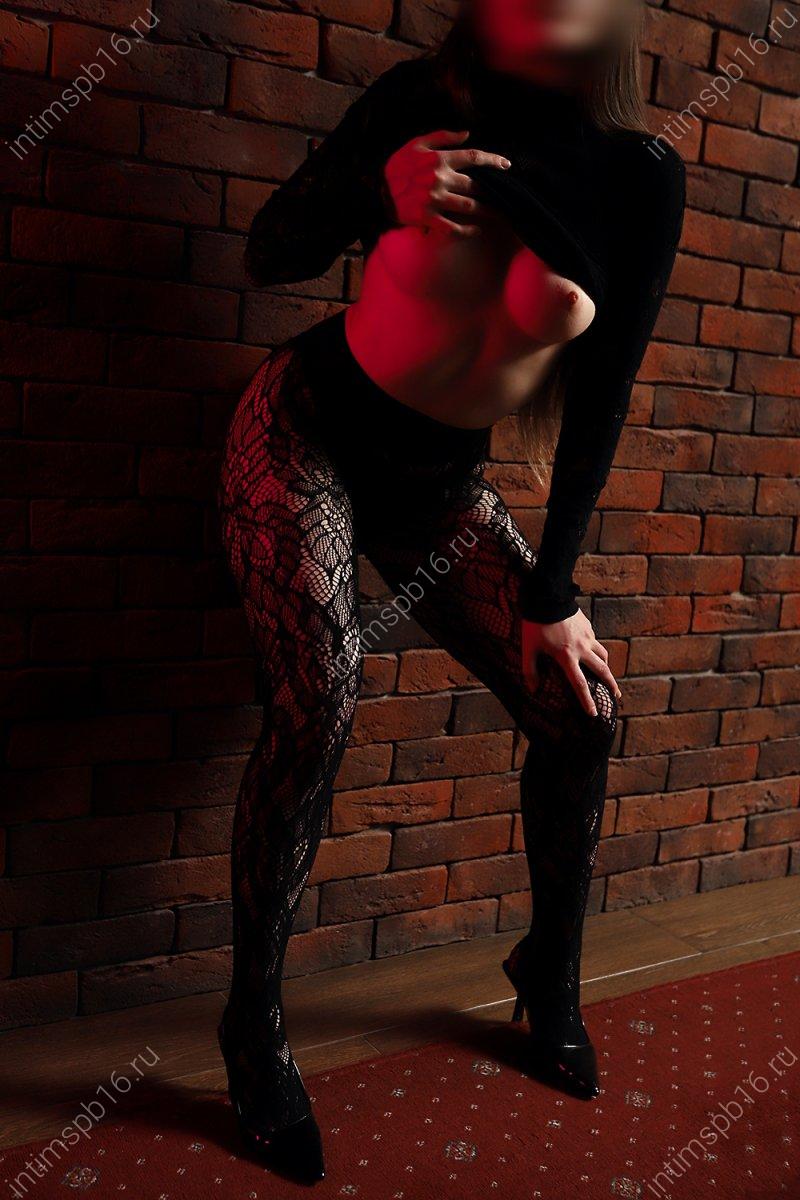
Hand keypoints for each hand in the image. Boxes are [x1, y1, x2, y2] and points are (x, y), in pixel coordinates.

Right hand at [383, 128, 510, 236]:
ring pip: (468, 206)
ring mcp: (434, 200)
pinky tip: (475, 230)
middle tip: (504, 195)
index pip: (473, 158)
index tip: (506, 166)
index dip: (493, 161)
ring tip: (497, 214)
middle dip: (492, 191)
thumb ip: (442, 136)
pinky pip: (452, 227)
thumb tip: (467, 133)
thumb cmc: (397, 165)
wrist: (375, 190)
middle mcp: (440, 179)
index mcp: (439, 159)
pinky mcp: (427, 217)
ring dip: (486, 211)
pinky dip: (466, 230)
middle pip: (475, 185)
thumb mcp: (416, 143)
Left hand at [521, 608, 621, 718]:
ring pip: (603, 654)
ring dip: (605, 666)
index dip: (587, 700)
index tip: (594, 713)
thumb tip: (533, 689)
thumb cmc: (536, 624)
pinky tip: (588, 649)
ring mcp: (587, 636)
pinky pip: (595, 641)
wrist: (548, 596)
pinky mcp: (588, 626)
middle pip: (602, 670)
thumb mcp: (529, 648)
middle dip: (610, 685)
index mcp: (567, 656)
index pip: (579, 684)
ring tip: (605, 673)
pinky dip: (594, 648)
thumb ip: (531, 670)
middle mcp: (581, 648)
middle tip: (616, 696)